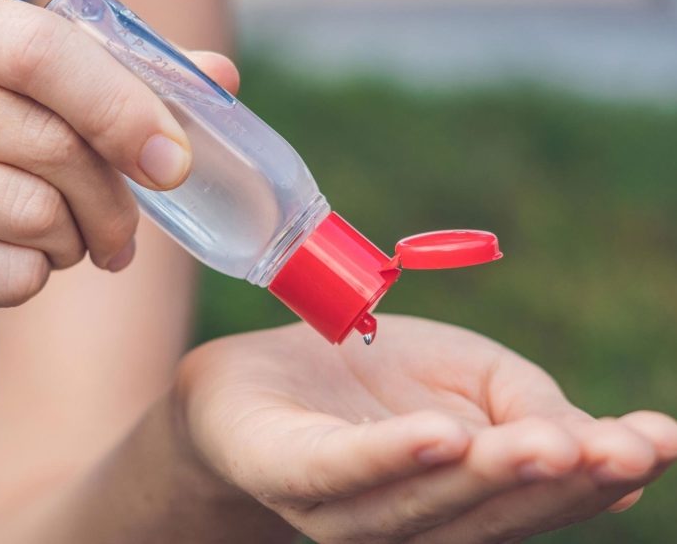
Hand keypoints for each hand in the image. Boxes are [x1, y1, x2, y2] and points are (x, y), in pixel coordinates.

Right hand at [0, 0, 237, 347]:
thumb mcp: (38, 106)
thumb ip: (126, 83)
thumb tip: (221, 75)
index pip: (42, 50)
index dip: (126, 108)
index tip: (177, 162)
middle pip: (50, 142)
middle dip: (112, 199)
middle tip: (122, 230)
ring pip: (33, 213)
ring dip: (74, 241)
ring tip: (57, 241)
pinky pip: (8, 275)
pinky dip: (36, 280)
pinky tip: (14, 268)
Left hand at [175, 316, 676, 542]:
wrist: (256, 374)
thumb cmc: (371, 376)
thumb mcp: (467, 372)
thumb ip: (527, 406)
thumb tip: (609, 447)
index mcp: (459, 499)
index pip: (534, 500)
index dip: (598, 477)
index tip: (661, 441)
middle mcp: (408, 519)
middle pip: (485, 514)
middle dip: (554, 484)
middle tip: (617, 450)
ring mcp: (343, 507)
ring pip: (422, 505)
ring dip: (486, 477)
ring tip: (544, 444)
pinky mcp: (287, 473)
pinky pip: (340, 471)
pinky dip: (390, 458)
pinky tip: (440, 437)